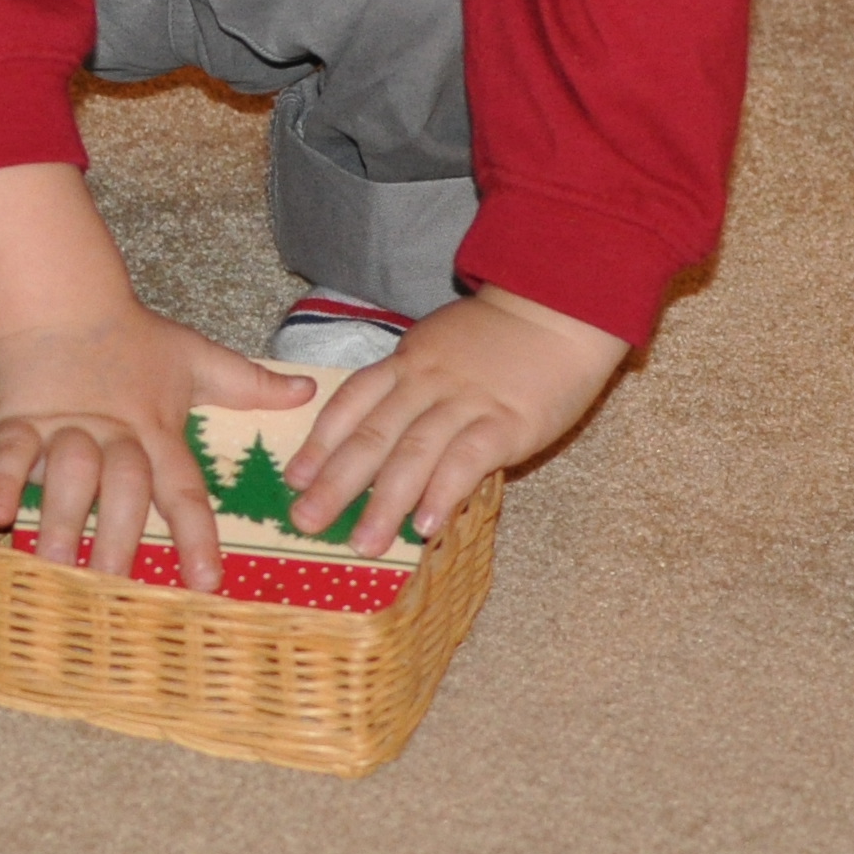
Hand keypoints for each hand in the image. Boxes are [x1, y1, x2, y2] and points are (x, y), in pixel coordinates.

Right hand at [0, 162, 308, 592]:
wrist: (62, 299)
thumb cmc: (133, 339)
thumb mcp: (196, 358)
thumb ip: (249, 384)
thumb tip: (306, 389)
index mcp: (158, 431)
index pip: (184, 489)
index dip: (197, 534)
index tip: (208, 581)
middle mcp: (115, 436)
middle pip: (124, 488)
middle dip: (121, 535)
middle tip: (116, 583)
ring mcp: (65, 428)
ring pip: (69, 473)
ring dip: (63, 519)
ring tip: (57, 565)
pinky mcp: (19, 420)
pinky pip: (11, 452)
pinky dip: (3, 480)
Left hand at [283, 288, 624, 555]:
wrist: (560, 310)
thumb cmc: (500, 337)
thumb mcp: (442, 346)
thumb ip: (412, 383)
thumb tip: (383, 436)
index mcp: (407, 361)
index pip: (352, 402)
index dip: (321, 442)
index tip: (293, 478)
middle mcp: (427, 381)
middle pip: (372, 435)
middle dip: (334, 483)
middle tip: (304, 522)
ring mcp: (466, 401)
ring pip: (413, 454)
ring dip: (383, 502)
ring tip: (362, 543)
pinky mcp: (506, 421)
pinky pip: (466, 459)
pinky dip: (442, 493)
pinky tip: (424, 526)